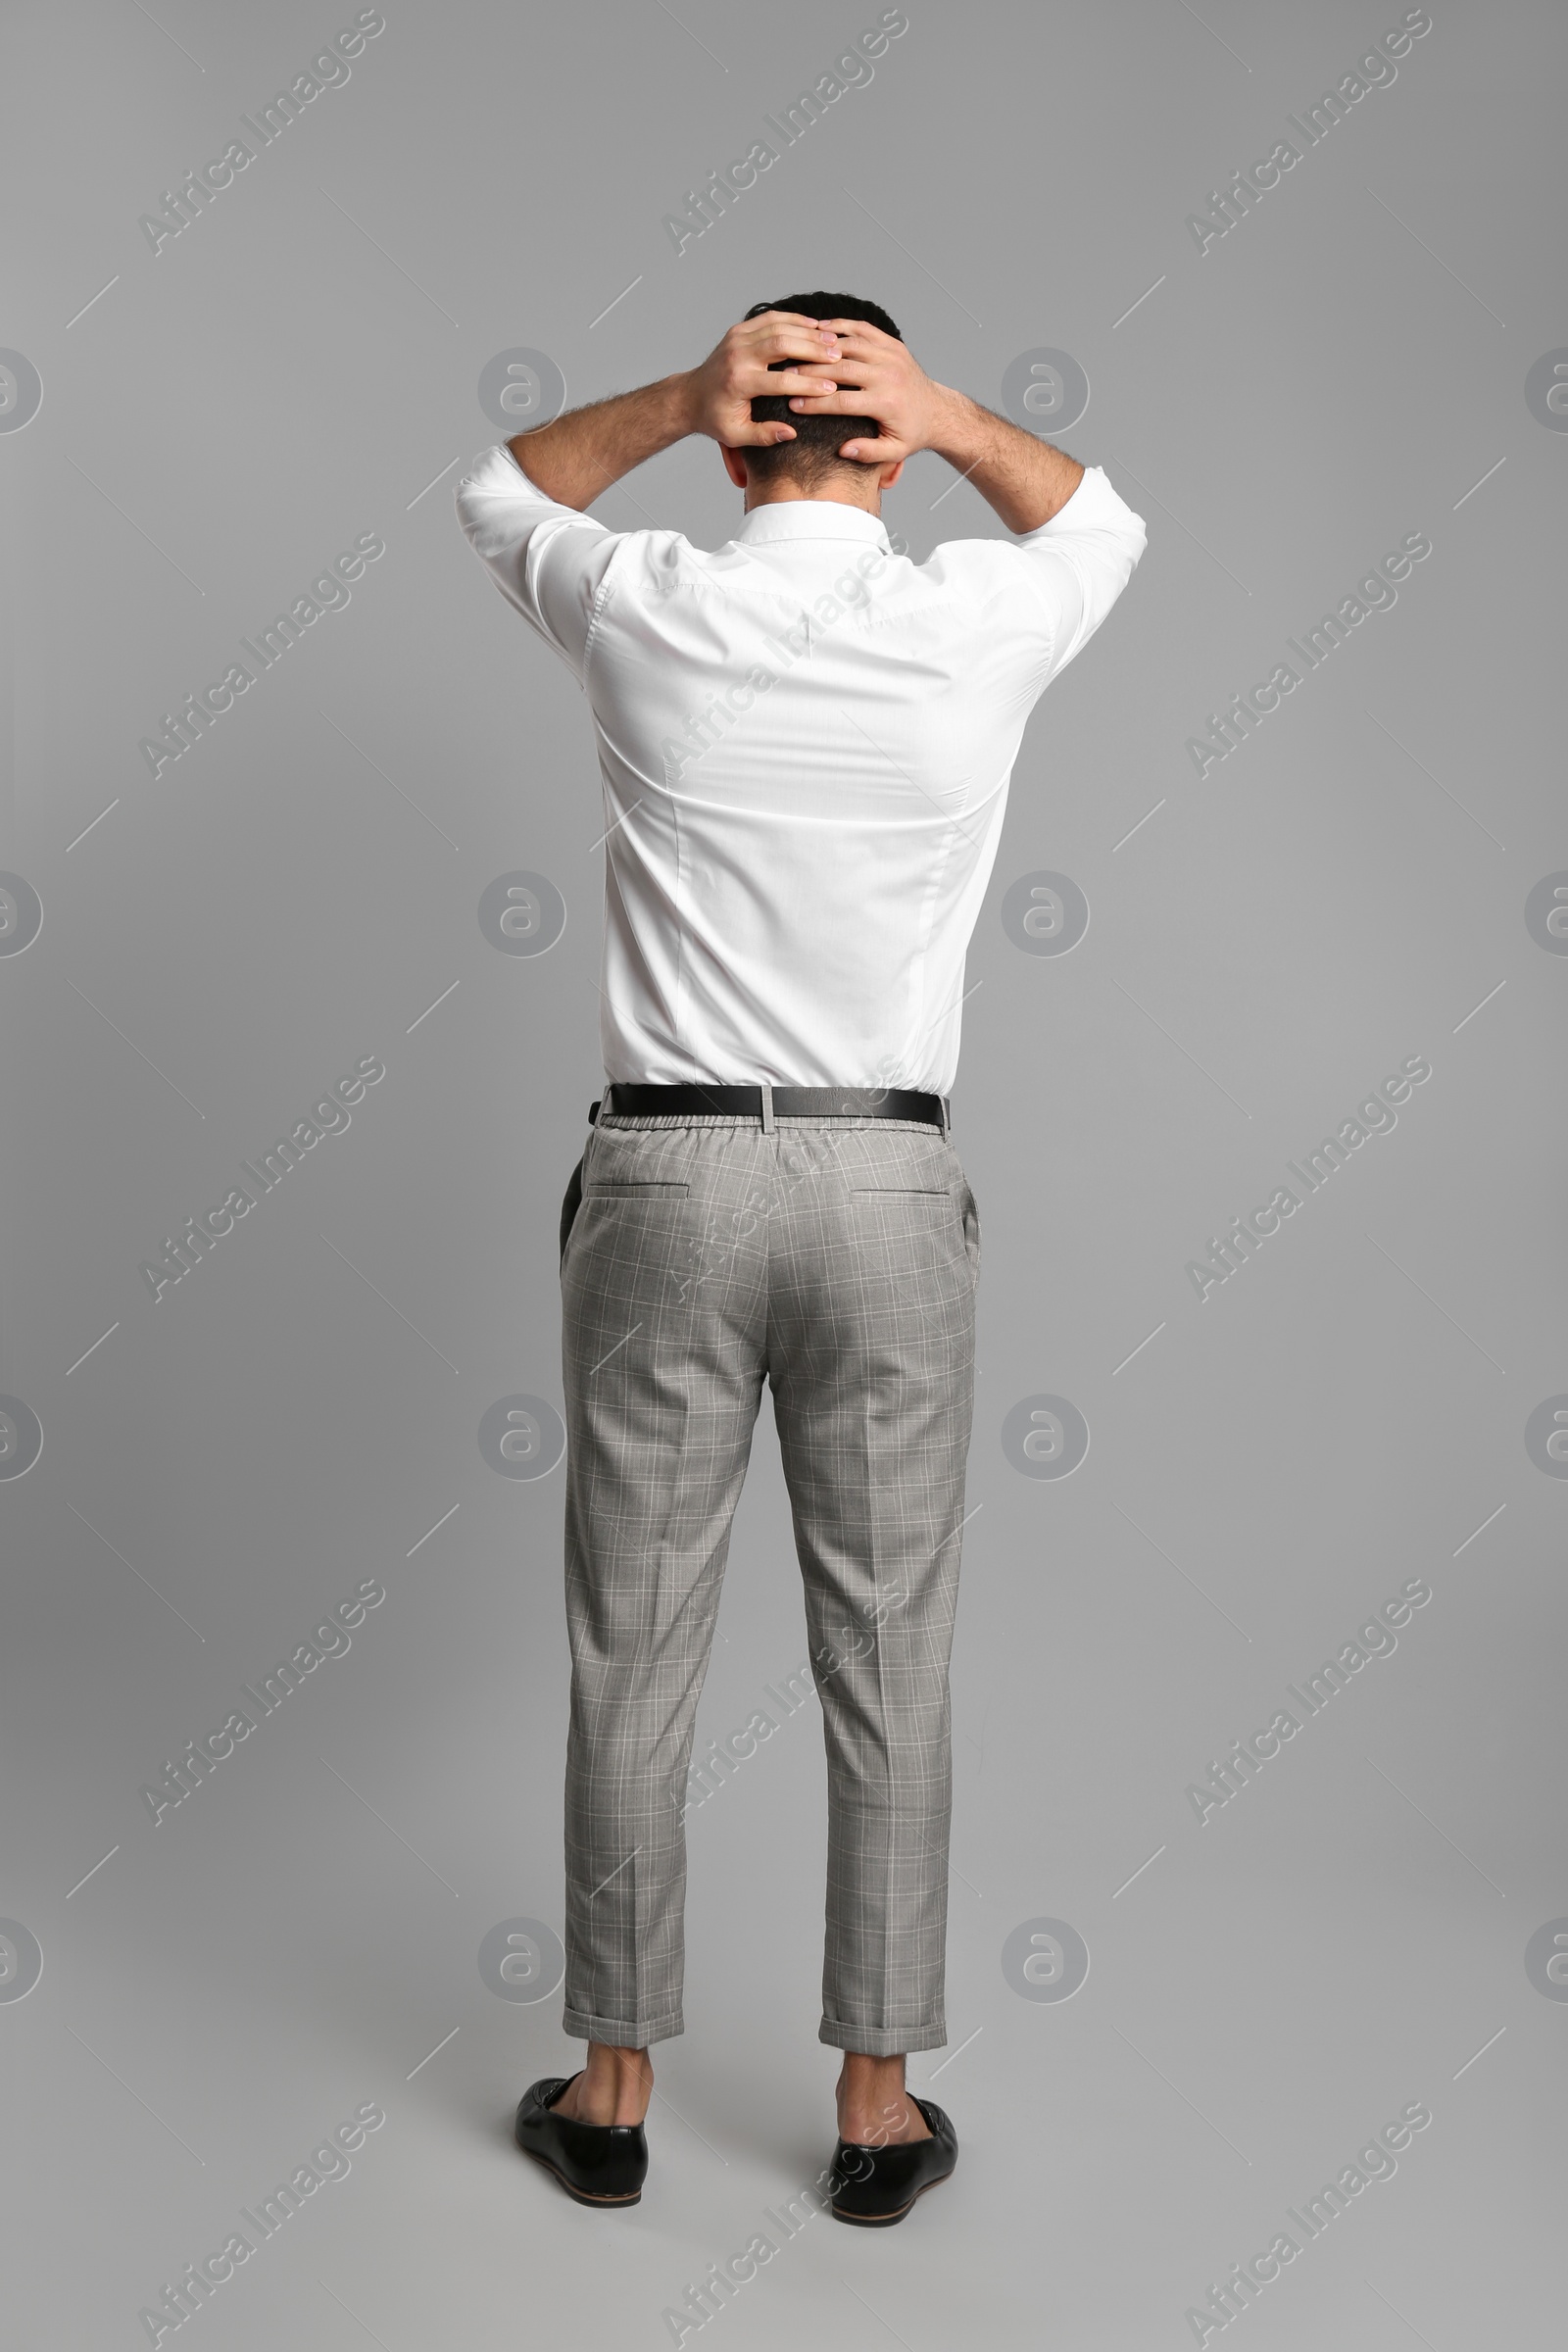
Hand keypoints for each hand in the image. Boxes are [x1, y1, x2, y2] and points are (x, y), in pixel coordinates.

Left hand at [683, 311, 845, 448]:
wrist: (691, 396)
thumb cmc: (716, 419)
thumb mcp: (736, 435)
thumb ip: (763, 435)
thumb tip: (791, 433)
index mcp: (738, 383)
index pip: (781, 381)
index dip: (808, 384)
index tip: (831, 389)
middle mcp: (737, 356)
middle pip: (781, 344)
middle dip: (812, 349)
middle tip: (838, 355)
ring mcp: (737, 339)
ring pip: (778, 326)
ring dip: (807, 332)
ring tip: (832, 341)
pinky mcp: (739, 330)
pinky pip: (770, 318)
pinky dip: (794, 320)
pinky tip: (814, 326)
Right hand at [780, 318, 955, 463]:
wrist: (937, 411)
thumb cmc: (911, 433)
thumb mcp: (894, 451)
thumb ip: (868, 452)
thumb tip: (843, 450)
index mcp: (887, 402)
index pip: (842, 401)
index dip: (815, 404)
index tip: (793, 405)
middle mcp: (889, 374)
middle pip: (841, 369)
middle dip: (811, 372)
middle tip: (786, 374)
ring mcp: (891, 355)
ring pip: (849, 345)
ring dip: (821, 347)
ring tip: (797, 351)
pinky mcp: (892, 344)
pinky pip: (862, 329)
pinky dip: (840, 326)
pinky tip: (820, 328)